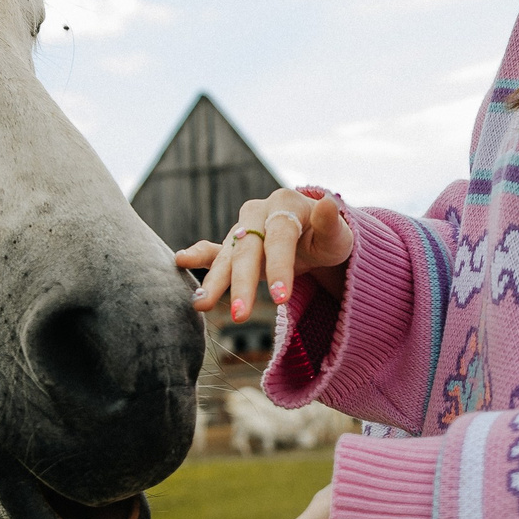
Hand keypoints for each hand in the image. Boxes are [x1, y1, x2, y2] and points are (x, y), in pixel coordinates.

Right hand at [174, 188, 354, 322]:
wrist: (314, 237)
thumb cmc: (327, 238)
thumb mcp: (337, 234)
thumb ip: (330, 223)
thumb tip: (327, 202)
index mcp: (284, 205)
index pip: (279, 237)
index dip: (279, 266)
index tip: (282, 298)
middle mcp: (258, 213)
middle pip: (247, 249)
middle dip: (242, 283)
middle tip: (240, 316)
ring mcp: (242, 229)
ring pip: (227, 255)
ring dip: (214, 281)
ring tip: (200, 305)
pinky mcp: (233, 245)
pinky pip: (213, 250)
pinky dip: (198, 256)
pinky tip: (180, 261)